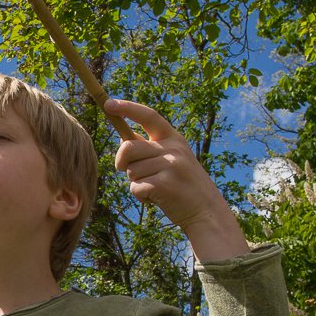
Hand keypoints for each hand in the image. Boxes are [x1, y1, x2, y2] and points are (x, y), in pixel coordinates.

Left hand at [104, 99, 248, 260]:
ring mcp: (171, 165)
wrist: (207, 212)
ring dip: (137, 183)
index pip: (148, 115)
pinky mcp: (165, 184)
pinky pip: (135, 188)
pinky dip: (141, 197)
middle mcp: (173, 148)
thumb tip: (123, 140)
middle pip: (127, 147)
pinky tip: (158, 199)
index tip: (108, 104)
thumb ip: (149, 149)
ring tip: (157, 188)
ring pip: (130, 171)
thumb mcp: (171, 160)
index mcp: (174, 138)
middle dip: (122, 163)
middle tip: (131, 173)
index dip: (127, 108)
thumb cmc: (182, 186)